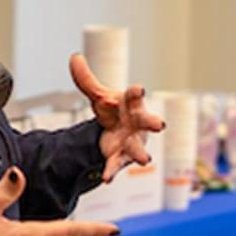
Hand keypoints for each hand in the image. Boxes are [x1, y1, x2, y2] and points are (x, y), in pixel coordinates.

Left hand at [70, 53, 164, 182]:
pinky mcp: (121, 158)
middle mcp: (137, 123)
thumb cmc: (113, 110)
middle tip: (160, 124)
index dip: (136, 92)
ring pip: (138, 148)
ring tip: (144, 159)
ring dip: (141, 154)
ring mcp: (133, 142)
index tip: (139, 88)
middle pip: (148, 121)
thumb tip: (74, 57)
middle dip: (154, 122)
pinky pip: (116, 165)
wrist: (115, 132)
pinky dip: (110, 172)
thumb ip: (86, 79)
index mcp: (131, 104)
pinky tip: (106, 179)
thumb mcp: (98, 95)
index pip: (135, 95)